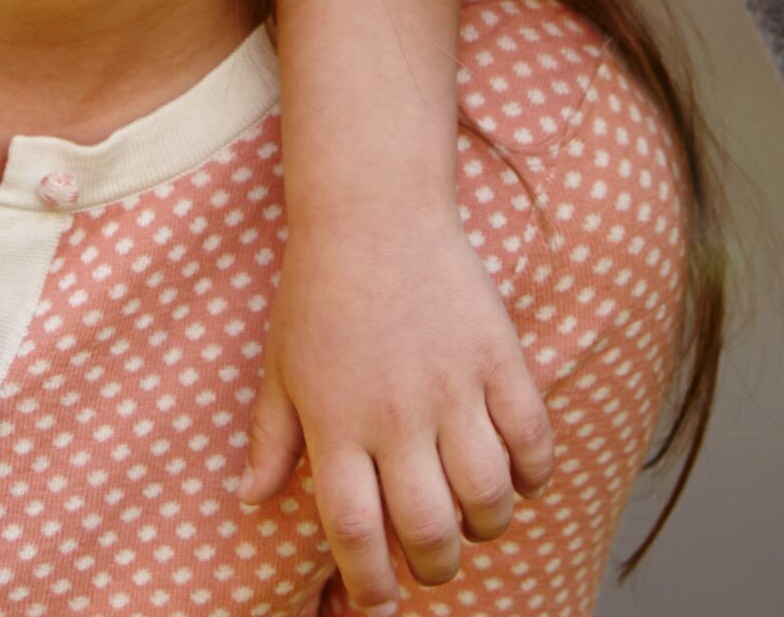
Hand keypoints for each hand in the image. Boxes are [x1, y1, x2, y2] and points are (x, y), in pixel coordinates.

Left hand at [241, 203, 550, 611]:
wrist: (373, 207)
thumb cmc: (319, 290)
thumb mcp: (281, 365)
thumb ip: (271, 439)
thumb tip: (250, 499)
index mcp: (336, 425)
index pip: (356, 536)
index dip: (370, 587)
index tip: (379, 603)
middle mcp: (395, 415)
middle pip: (429, 530)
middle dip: (435, 565)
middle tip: (435, 559)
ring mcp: (452, 384)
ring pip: (487, 495)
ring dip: (487, 524)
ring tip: (477, 518)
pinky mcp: (497, 354)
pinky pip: (531, 438)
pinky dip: (532, 472)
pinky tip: (518, 472)